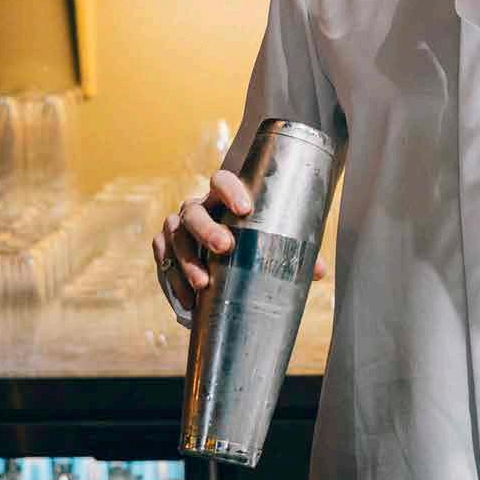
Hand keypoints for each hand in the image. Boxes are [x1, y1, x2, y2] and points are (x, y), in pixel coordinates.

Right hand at [152, 168, 326, 327]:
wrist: (219, 247)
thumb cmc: (250, 239)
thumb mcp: (269, 240)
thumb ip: (291, 251)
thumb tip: (317, 272)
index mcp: (223, 197)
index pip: (221, 180)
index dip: (231, 190)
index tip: (245, 209)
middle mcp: (198, 207)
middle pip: (194, 212)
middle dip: (207, 229)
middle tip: (225, 247)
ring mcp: (178, 225)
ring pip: (175, 235)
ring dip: (187, 260)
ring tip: (203, 283)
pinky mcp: (164, 246)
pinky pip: (162, 259)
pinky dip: (172, 279)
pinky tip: (188, 299)